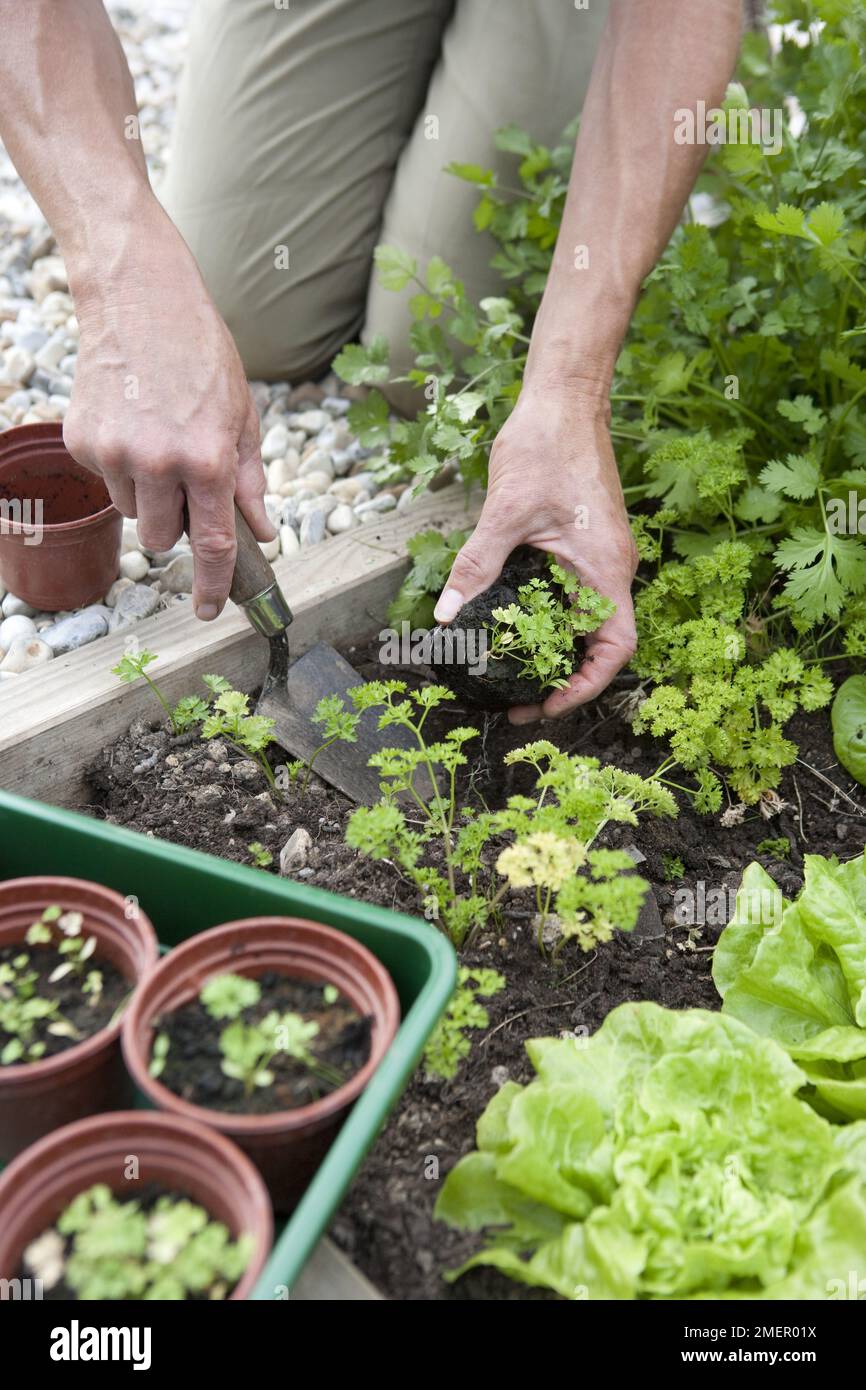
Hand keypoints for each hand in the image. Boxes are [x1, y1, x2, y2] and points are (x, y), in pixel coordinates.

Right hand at [63, 218, 273, 619]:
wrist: (138, 296)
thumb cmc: (200, 352)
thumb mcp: (242, 414)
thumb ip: (249, 480)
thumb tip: (261, 531)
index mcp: (209, 459)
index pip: (214, 544)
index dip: (213, 586)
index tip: (210, 611)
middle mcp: (160, 462)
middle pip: (164, 538)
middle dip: (176, 522)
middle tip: (183, 478)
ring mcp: (115, 452)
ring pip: (133, 512)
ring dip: (147, 492)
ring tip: (156, 434)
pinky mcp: (81, 440)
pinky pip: (105, 480)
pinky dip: (118, 463)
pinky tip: (130, 419)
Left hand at [434, 387, 637, 722]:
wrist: (565, 396)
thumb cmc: (546, 444)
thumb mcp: (505, 511)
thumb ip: (477, 565)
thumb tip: (445, 614)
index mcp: (606, 567)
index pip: (614, 648)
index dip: (585, 684)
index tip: (547, 702)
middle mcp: (612, 568)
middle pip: (598, 643)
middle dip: (561, 677)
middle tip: (516, 701)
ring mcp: (600, 556)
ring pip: (585, 619)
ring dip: (553, 649)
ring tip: (510, 670)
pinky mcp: (585, 543)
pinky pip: (573, 593)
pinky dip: (548, 617)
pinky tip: (512, 621)